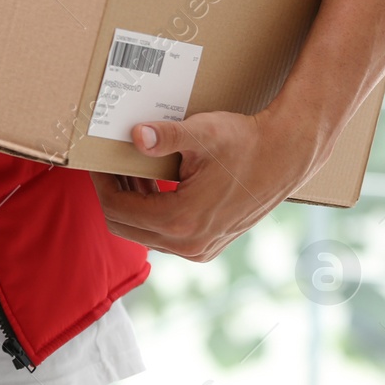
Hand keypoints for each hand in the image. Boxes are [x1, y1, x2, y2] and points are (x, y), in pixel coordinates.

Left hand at [90, 109, 319, 262]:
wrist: (289, 154)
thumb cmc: (246, 141)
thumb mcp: (202, 133)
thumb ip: (165, 136)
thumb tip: (136, 136)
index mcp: (180, 221)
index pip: (116, 208)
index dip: (100, 183)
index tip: (96, 160)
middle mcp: (188, 245)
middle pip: (124, 226)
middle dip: (112, 194)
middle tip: (109, 164)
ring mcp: (200, 250)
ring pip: (144, 232)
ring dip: (132, 203)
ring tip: (131, 169)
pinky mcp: (209, 247)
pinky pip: (165, 235)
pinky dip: (153, 211)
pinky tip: (154, 182)